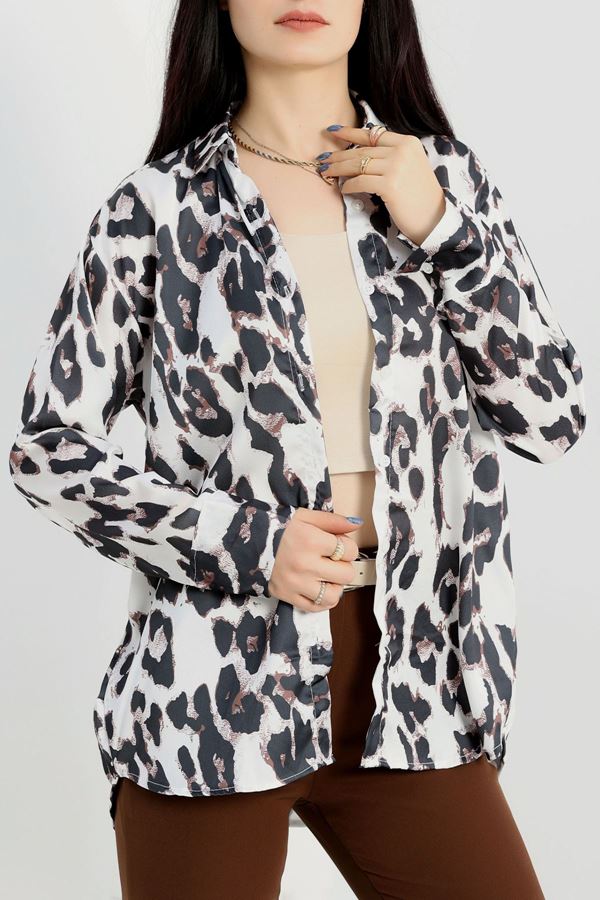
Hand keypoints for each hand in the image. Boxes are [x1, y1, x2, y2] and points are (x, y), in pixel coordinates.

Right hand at [267, 508, 360, 611]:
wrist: (248, 543)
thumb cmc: (280, 528)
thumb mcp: (305, 517)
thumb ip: (333, 521)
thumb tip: (356, 525)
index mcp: (311, 541)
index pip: (349, 550)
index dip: (347, 547)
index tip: (336, 544)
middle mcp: (305, 565)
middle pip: (346, 574)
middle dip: (343, 566)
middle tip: (331, 560)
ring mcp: (296, 584)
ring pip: (333, 595)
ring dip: (334, 586)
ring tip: (326, 576)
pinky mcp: (288, 596)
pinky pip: (316, 607)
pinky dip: (322, 600)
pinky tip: (319, 588)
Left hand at [316, 123, 445, 246]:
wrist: (434, 218)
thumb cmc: (419, 196)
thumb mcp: (410, 167)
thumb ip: (391, 156)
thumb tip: (361, 154)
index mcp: (408, 143)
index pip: (373, 133)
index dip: (350, 132)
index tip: (333, 131)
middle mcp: (402, 151)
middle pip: (362, 150)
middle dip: (339, 155)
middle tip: (322, 159)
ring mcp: (396, 167)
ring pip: (358, 164)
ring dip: (338, 169)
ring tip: (326, 173)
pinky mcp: (390, 185)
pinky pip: (361, 182)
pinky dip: (349, 186)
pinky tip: (343, 189)